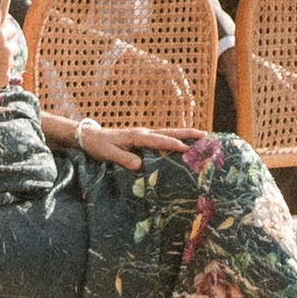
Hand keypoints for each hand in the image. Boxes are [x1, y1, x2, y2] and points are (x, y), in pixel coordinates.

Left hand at [75, 119, 197, 169]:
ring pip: (168, 133)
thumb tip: (139, 165)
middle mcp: (143, 133)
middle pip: (169, 132)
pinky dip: (175, 138)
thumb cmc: (99, 146)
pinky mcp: (143, 138)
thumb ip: (123, 158)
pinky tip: (183, 143)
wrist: (90, 137)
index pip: (159, 140)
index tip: (188, 149)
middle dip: (187, 133)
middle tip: (206, 135)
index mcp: (137, 136)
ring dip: (184, 134)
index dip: (174, 144)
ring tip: (202, 136)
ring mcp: (144, 134)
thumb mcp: (108, 154)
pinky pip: (163, 137)